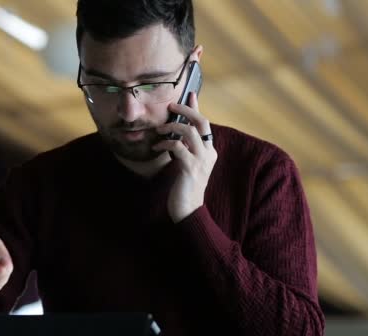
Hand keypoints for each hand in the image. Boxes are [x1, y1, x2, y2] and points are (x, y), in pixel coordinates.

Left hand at [153, 92, 216, 222]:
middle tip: (171, 105)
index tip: (189, 94)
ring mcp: (201, 160)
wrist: (188, 209)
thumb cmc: (184, 186)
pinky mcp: (191, 168)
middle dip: (186, 110)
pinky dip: (165, 144)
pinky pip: (178, 147)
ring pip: (189, 131)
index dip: (196, 107)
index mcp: (210, 150)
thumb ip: (185, 147)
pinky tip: (157, 147)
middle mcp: (209, 153)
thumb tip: (178, 131)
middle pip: (201, 122)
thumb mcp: (186, 162)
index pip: (204, 123)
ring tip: (160, 130)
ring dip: (172, 127)